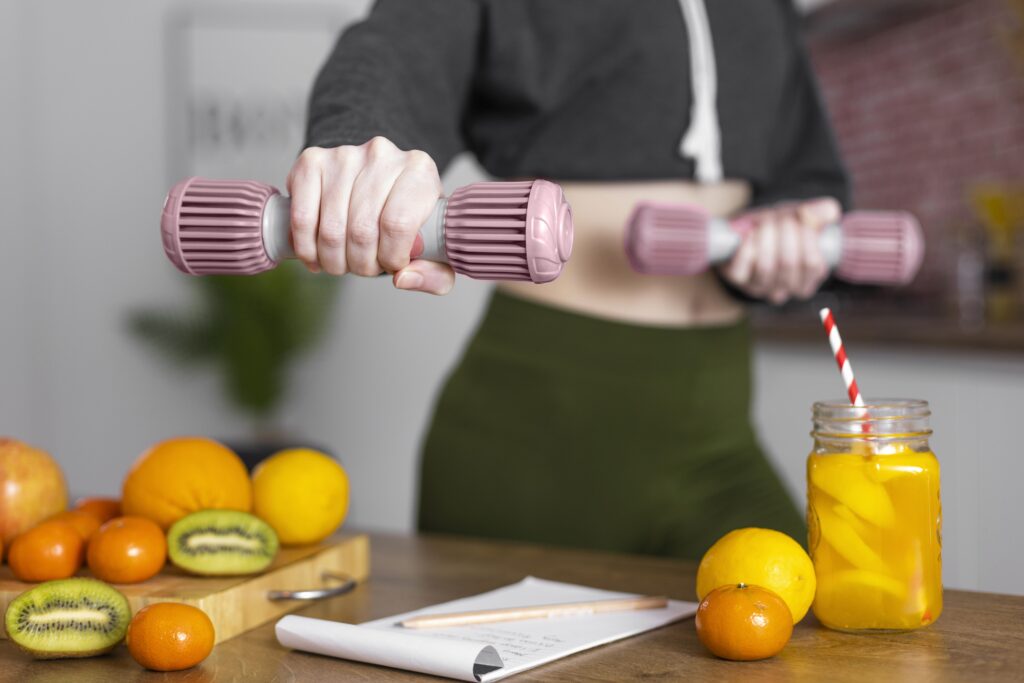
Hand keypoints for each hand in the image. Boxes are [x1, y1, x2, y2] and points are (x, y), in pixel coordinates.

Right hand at [286, 137, 454, 294]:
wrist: (379, 180)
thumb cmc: (409, 216)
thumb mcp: (434, 248)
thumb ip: (434, 274)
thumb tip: (402, 278)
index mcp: (419, 170)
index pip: (398, 225)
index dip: (391, 258)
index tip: (392, 266)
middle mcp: (382, 155)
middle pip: (361, 231)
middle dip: (362, 264)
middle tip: (366, 267)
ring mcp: (344, 156)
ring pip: (331, 230)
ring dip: (334, 261)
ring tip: (344, 262)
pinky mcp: (312, 161)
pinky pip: (302, 218)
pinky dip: (306, 248)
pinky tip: (316, 256)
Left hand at [719, 197, 840, 303]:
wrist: (751, 229)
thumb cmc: (783, 227)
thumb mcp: (805, 216)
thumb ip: (822, 212)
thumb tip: (827, 212)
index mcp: (808, 280)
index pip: (812, 264)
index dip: (808, 236)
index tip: (802, 214)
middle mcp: (785, 289)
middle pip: (789, 263)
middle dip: (785, 232)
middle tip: (781, 215)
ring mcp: (760, 287)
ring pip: (766, 266)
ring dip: (766, 238)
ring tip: (765, 221)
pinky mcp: (738, 280)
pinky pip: (741, 271)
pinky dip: (745, 249)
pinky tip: (749, 234)